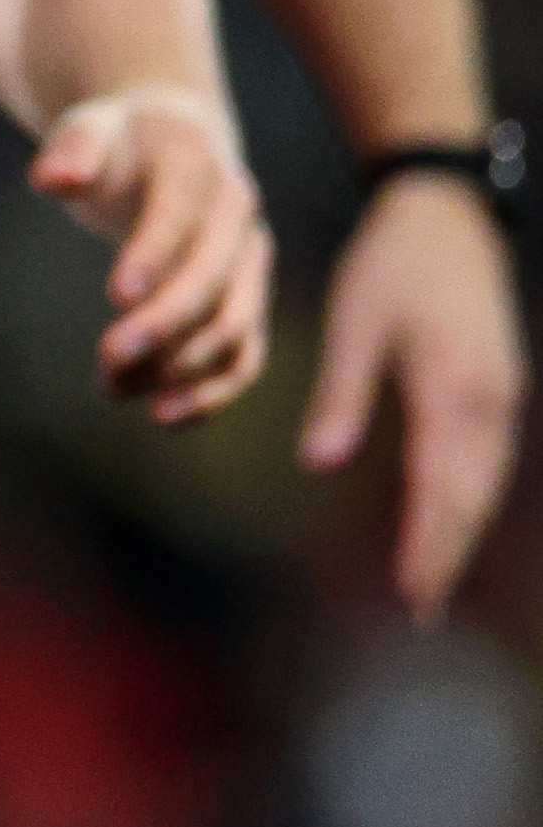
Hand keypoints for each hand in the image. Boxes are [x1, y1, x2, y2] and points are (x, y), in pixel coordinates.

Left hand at [30, 84, 273, 424]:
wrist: (173, 143)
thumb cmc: (118, 141)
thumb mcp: (89, 128)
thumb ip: (71, 151)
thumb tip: (52, 178)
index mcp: (198, 166)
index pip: (180, 214)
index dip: (153, 254)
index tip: (116, 296)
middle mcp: (238, 217)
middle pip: (214, 277)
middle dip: (165, 322)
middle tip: (107, 358)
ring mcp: (251, 262)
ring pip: (235, 324)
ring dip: (181, 365)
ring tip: (114, 391)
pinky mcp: (249, 299)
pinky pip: (245, 354)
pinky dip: (213, 390)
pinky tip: (164, 416)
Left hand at [303, 170, 526, 619]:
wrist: (447, 214)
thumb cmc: (392, 265)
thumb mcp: (354, 324)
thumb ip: (340, 395)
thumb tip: (321, 463)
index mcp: (454, 390)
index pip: (442, 488)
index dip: (429, 546)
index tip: (410, 596)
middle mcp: (491, 402)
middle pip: (472, 498)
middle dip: (447, 555)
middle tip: (419, 612)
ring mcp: (503, 395)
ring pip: (485, 482)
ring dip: (460, 532)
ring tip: (430, 581)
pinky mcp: (500, 386)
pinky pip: (488, 458)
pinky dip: (469, 497)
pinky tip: (447, 517)